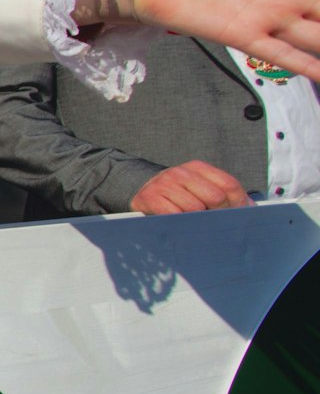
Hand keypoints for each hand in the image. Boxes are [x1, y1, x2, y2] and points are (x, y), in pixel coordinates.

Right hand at [130, 161, 251, 214]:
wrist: (141, 190)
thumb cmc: (178, 193)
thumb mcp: (200, 186)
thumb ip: (224, 193)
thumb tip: (252, 208)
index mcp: (198, 168)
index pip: (229, 185)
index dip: (238, 203)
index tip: (239, 216)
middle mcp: (181, 173)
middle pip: (215, 197)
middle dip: (220, 214)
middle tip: (217, 223)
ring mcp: (164, 184)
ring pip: (195, 209)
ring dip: (198, 221)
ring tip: (196, 224)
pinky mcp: (150, 198)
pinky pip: (174, 216)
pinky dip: (181, 224)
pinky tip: (181, 225)